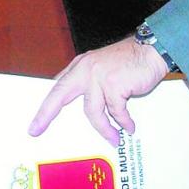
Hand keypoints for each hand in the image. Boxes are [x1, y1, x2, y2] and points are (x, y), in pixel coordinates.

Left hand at [28, 36, 170, 146]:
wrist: (153, 50)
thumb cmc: (130, 62)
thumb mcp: (103, 68)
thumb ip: (91, 85)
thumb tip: (86, 111)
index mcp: (80, 66)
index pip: (57, 87)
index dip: (45, 105)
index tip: (36, 122)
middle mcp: (85, 69)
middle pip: (60, 94)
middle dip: (46, 114)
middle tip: (37, 130)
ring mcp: (98, 76)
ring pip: (92, 111)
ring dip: (104, 128)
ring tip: (113, 138)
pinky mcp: (113, 84)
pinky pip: (115, 112)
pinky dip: (123, 122)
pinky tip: (129, 126)